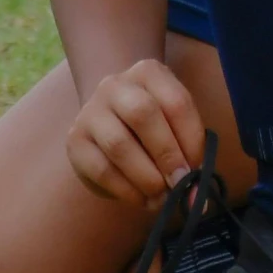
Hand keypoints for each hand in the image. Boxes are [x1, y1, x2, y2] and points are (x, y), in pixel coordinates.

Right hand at [67, 58, 207, 207]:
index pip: (176, 101)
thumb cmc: (153, 127)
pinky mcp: (75, 141)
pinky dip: (126, 190)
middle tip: (180, 183)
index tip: (198, 168)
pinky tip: (142, 199)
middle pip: (143, 114)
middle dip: (166, 153)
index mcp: (148, 72)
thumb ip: (189, 154)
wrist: (110, 124)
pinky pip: (101, 169)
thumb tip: (197, 196)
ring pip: (118, 144)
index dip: (191, 139)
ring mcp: (90, 111)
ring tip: (161, 196)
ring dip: (146, 177)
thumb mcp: (174, 127)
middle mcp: (115, 84)